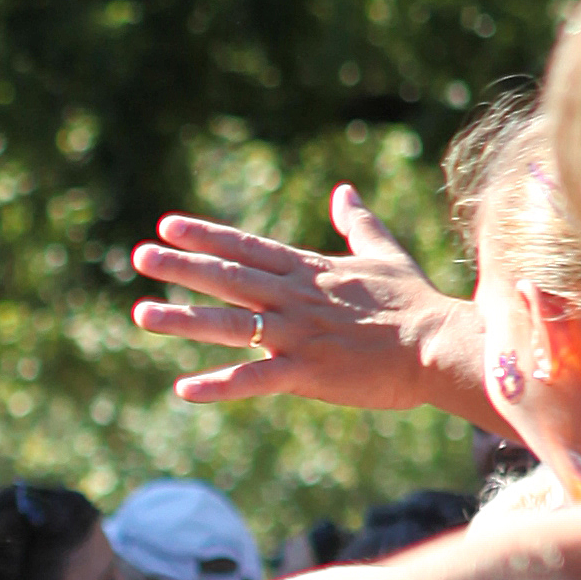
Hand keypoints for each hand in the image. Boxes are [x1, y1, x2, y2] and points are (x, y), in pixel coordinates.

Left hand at [128, 189, 493, 424]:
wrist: (441, 346)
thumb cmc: (415, 304)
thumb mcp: (384, 254)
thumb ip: (357, 224)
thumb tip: (344, 192)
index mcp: (309, 272)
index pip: (247, 247)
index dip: (206, 236)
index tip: (167, 225)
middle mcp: (295, 298)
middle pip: (228, 277)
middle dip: (181, 266)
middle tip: (139, 255)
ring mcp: (298, 335)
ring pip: (230, 324)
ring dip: (184, 319)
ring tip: (141, 314)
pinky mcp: (307, 373)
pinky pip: (254, 380)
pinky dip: (220, 385)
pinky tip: (185, 388)